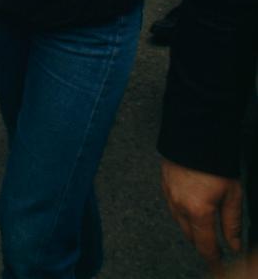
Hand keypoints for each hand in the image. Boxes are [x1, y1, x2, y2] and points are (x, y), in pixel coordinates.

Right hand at [161, 158, 242, 273]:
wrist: (194, 133)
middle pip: (190, 236)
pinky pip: (172, 206)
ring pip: (179, 222)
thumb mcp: (232, 193)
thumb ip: (232, 223)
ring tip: (204, 226)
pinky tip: (190, 207)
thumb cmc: (214, 160)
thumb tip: (233, 244)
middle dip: (202, 243)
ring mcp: (169, 194)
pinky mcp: (164, 183)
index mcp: (198, 212)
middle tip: (215, 245)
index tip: (218, 264)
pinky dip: (182, 212)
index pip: (205, 246)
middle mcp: (180, 206)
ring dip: (191, 228)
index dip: (213, 258)